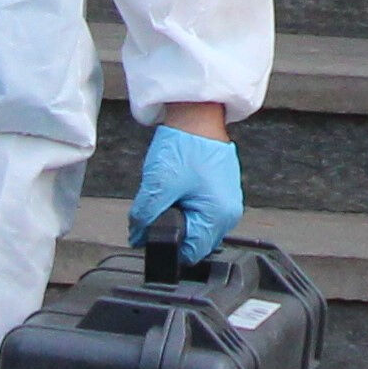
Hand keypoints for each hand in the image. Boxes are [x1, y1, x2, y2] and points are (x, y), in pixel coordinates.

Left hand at [129, 120, 242, 267]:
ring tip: (171, 191)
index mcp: (218, 217)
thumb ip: (145, 217)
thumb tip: (138, 236)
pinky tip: (179, 185)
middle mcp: (229, 213)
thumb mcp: (158, 186)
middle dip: (173, 227)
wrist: (197, 115)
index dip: (166, 244)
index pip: (190, 252)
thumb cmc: (186, 145)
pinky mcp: (222, 190)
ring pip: (196, 224)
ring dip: (180, 214)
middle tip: (161, 204)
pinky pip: (201, 209)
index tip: (153, 229)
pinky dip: (187, 202)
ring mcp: (228, 201)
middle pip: (194, 240)